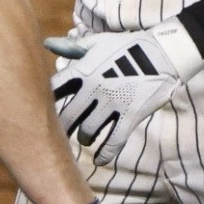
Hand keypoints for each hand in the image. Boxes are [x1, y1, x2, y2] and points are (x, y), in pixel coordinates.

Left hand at [45, 18, 203, 166]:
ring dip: (83, 138)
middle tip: (59, 133)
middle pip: (68, 115)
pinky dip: (105, 153)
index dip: (45, 99)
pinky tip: (99, 160)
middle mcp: (94, 88)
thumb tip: (47, 44)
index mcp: (84, 70)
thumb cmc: (124, 47)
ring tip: (83, 139)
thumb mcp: (96, 43)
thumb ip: (70, 48)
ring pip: (88, 130)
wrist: (160, 54)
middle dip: (61, 126)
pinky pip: (114, 141)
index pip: (56, 88)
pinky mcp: (130, 116)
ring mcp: (112, 104)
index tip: (42, 108)